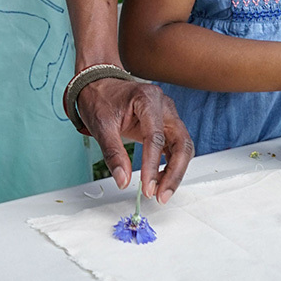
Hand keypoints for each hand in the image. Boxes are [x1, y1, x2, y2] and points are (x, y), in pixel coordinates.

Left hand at [76, 79, 193, 202]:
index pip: (155, 137)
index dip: (152, 165)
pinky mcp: (165, 126)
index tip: (147, 187)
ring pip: (183, 147)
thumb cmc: (99, 99)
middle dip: (174, 173)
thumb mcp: (100, 126)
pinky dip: (170, 166)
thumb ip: (113, 154)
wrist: (97, 84)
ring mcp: (167, 115)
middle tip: (161, 195)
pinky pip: (175, 148)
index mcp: (147, 98)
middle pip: (181, 143)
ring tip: (159, 192)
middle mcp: (164, 106)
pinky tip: (159, 180)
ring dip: (175, 172)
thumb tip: (123, 180)